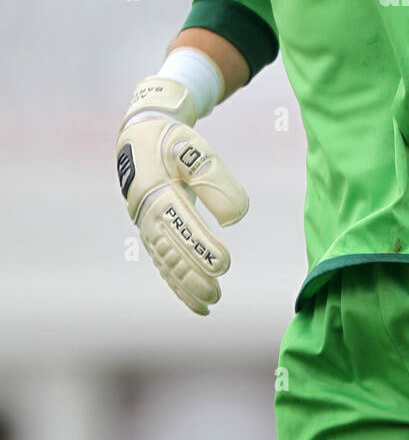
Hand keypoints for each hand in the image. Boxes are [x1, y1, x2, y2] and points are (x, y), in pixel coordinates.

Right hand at [116, 77, 248, 314]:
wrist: (142, 134)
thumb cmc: (174, 140)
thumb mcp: (194, 147)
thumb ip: (214, 177)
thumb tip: (235, 217)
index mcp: (155, 188)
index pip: (179, 224)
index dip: (200, 246)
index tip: (223, 264)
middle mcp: (145, 211)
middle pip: (168, 250)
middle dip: (191, 275)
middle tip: (216, 294)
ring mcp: (145, 224)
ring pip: (163, 261)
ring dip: (184, 285)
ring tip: (209, 304)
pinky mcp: (150, 231)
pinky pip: (162, 262)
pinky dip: (176, 283)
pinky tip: (195, 301)